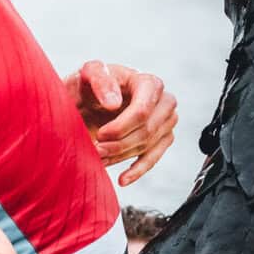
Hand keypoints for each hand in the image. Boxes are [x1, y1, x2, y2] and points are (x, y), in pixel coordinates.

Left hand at [65, 59, 177, 186]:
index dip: (122, 126)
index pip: (143, 111)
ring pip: (148, 146)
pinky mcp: (162, 138)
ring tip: (99, 159)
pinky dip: (137, 171)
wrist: (87, 99)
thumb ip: (100, 80)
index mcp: (148, 82)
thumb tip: (115, 103)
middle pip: (147, 131)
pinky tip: (122, 179)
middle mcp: (164, 100)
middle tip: (96, 150)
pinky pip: (154, 158)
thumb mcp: (88, 74)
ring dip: (122, 156)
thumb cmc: (89, 84)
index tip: (100, 134)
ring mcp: (166, 120)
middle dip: (120, 144)